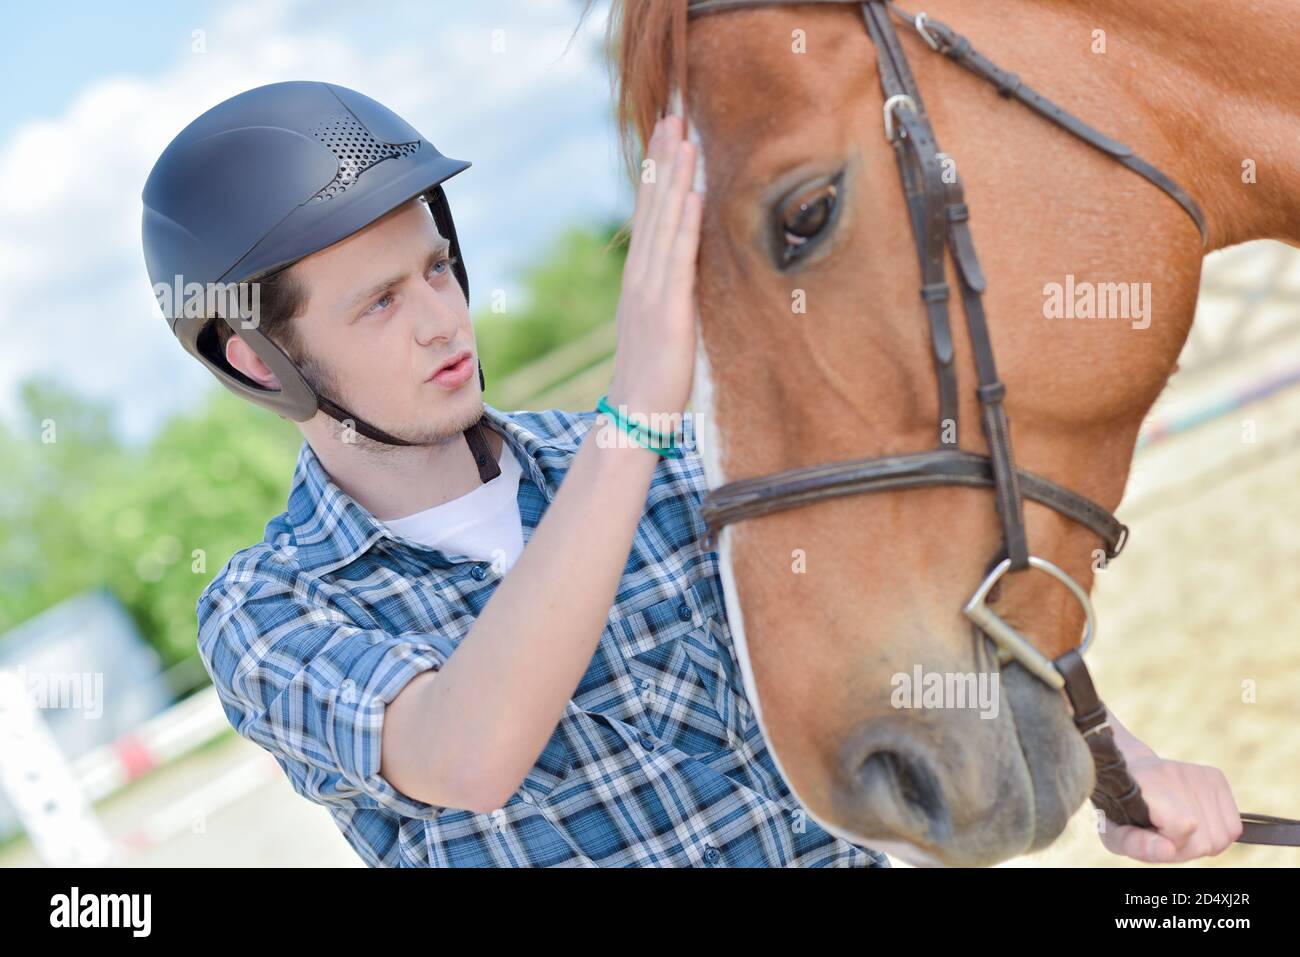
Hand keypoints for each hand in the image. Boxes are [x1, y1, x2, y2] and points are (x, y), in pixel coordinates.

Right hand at [606, 114, 702, 433]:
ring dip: (675, 179)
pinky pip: (678, 258)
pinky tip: (693, 194)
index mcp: (640, 280)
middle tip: (672, 118)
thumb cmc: (654, 377)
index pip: (649, 216)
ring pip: (664, 223)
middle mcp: (641, 277)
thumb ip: (669, 296)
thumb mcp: (660, 326)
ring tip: (683, 139)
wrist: (635, 415)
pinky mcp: (668, 309)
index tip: (665, 139)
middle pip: (652, 208)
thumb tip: (685, 277)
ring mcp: (652, 291)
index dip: (657, 175)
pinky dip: (685, 224)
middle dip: (663, 162)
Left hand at [1098, 745, 1244, 862]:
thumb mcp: (1114, 833)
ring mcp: (1197, 772)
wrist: (1128, 774)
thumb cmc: (1120, 810)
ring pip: (1224, 836)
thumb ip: (1136, 844)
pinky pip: (1234, 827)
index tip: (1154, 836)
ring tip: (1176, 830)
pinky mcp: (1215, 775)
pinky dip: (1218, 834)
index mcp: (1146, 783)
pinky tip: (1195, 824)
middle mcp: (1174, 772)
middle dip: (1187, 848)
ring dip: (1203, 842)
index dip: (1172, 844)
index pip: (1183, 824)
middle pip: (1207, 839)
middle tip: (1163, 836)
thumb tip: (1167, 850)